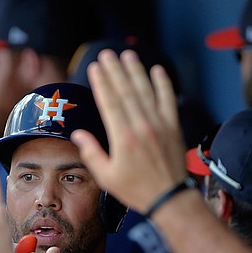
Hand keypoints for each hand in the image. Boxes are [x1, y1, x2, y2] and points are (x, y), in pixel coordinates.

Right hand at [72, 49, 186, 213]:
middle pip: (127, 92)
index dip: (101, 83)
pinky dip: (163, 84)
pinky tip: (157, 70)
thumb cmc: (136, 190)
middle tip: (106, 54)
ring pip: (146, 91)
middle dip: (115, 71)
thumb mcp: (106, 177)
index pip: (110, 103)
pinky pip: (168, 99)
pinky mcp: (173, 127)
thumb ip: (92, 154)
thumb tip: (78, 134)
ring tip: (127, 55)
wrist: (169, 198)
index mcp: (123, 138)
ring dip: (136, 71)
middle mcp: (142, 127)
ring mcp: (160, 125)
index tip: (94, 67)